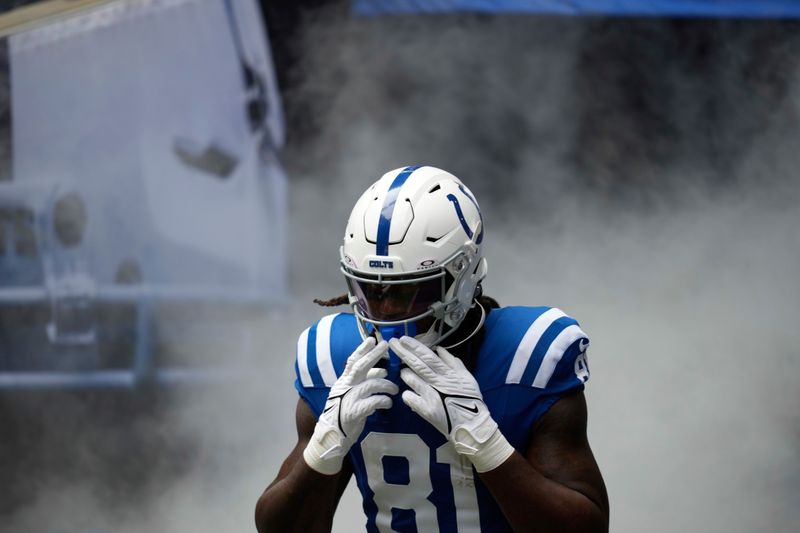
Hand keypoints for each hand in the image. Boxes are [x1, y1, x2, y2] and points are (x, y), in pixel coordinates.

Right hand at [303, 337, 397, 474]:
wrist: (331, 437)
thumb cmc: (343, 414)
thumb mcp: (351, 394)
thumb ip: (364, 382)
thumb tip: (381, 370)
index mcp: (344, 381)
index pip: (352, 361)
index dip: (362, 349)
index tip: (372, 339)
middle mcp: (345, 387)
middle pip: (360, 367)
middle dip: (373, 355)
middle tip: (385, 345)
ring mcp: (348, 399)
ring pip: (371, 384)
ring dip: (387, 385)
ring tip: (395, 389)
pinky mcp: (354, 412)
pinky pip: (373, 402)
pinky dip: (384, 401)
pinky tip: (389, 403)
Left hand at [389, 336, 513, 472]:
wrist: (472, 424)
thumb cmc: (470, 399)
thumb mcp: (466, 376)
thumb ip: (453, 362)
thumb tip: (439, 349)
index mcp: (448, 373)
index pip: (428, 356)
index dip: (415, 347)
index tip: (403, 339)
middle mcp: (438, 382)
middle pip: (417, 364)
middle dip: (403, 352)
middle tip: (392, 343)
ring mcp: (431, 396)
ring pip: (411, 379)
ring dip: (405, 374)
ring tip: (404, 371)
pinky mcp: (426, 410)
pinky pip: (409, 397)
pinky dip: (407, 394)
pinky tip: (409, 393)